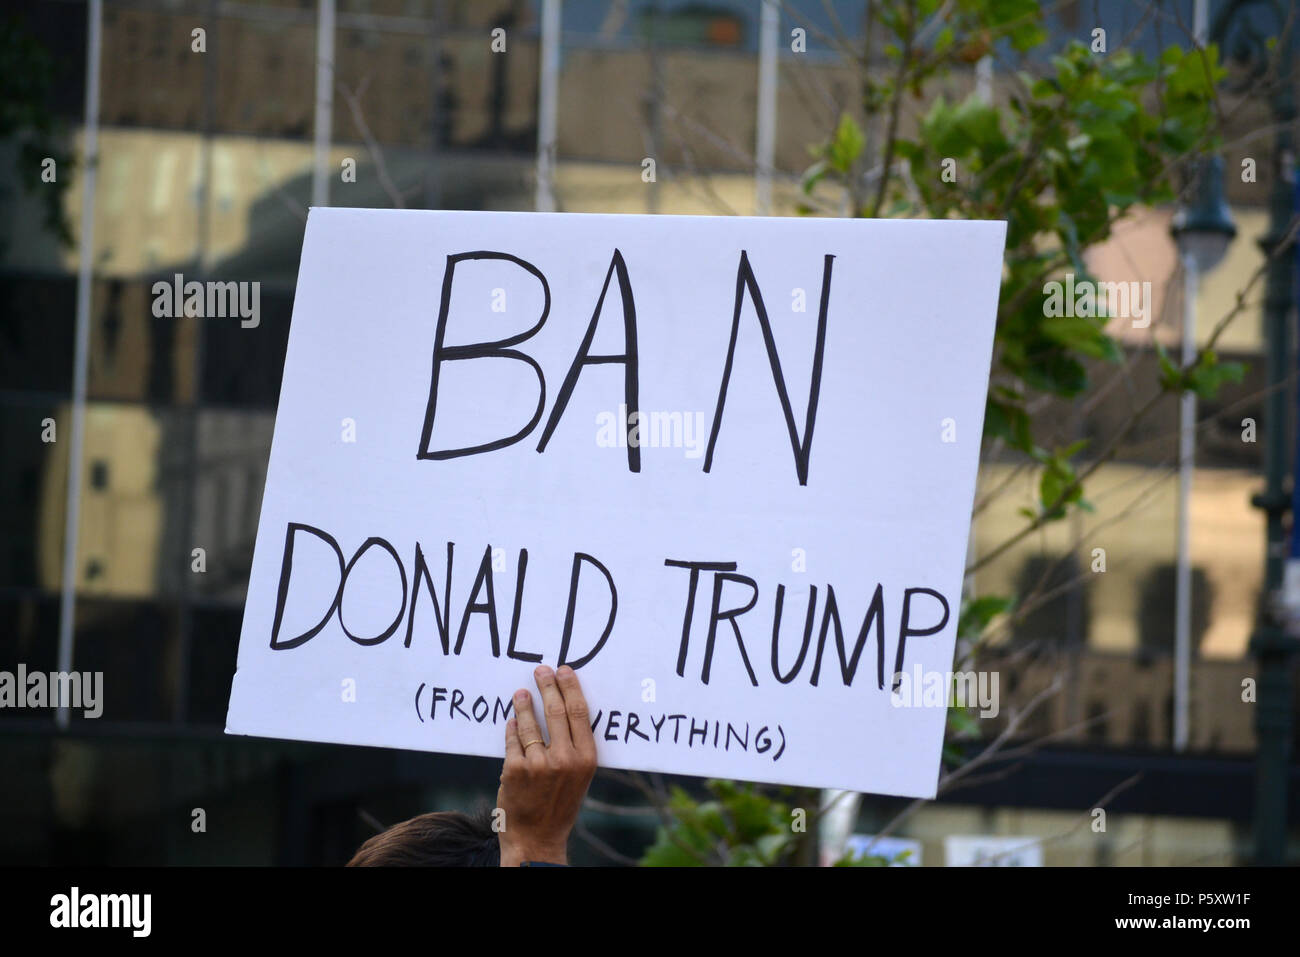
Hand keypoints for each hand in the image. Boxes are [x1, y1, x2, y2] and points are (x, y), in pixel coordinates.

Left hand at [496, 664, 596, 866]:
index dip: (570, 687)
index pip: (579, 713)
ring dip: (524, 705)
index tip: (563, 671)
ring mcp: (538, 764)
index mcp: (586, 759)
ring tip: (520, 693)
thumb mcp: (580, 777)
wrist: (537, 838)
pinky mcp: (515, 770)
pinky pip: (513, 741)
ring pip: (530, 724)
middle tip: (541, 671)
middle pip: (556, 711)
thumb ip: (575, 747)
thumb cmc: (560, 805)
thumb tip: (565, 708)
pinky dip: (512, 729)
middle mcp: (565, 760)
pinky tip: (511, 722)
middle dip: (547, 686)